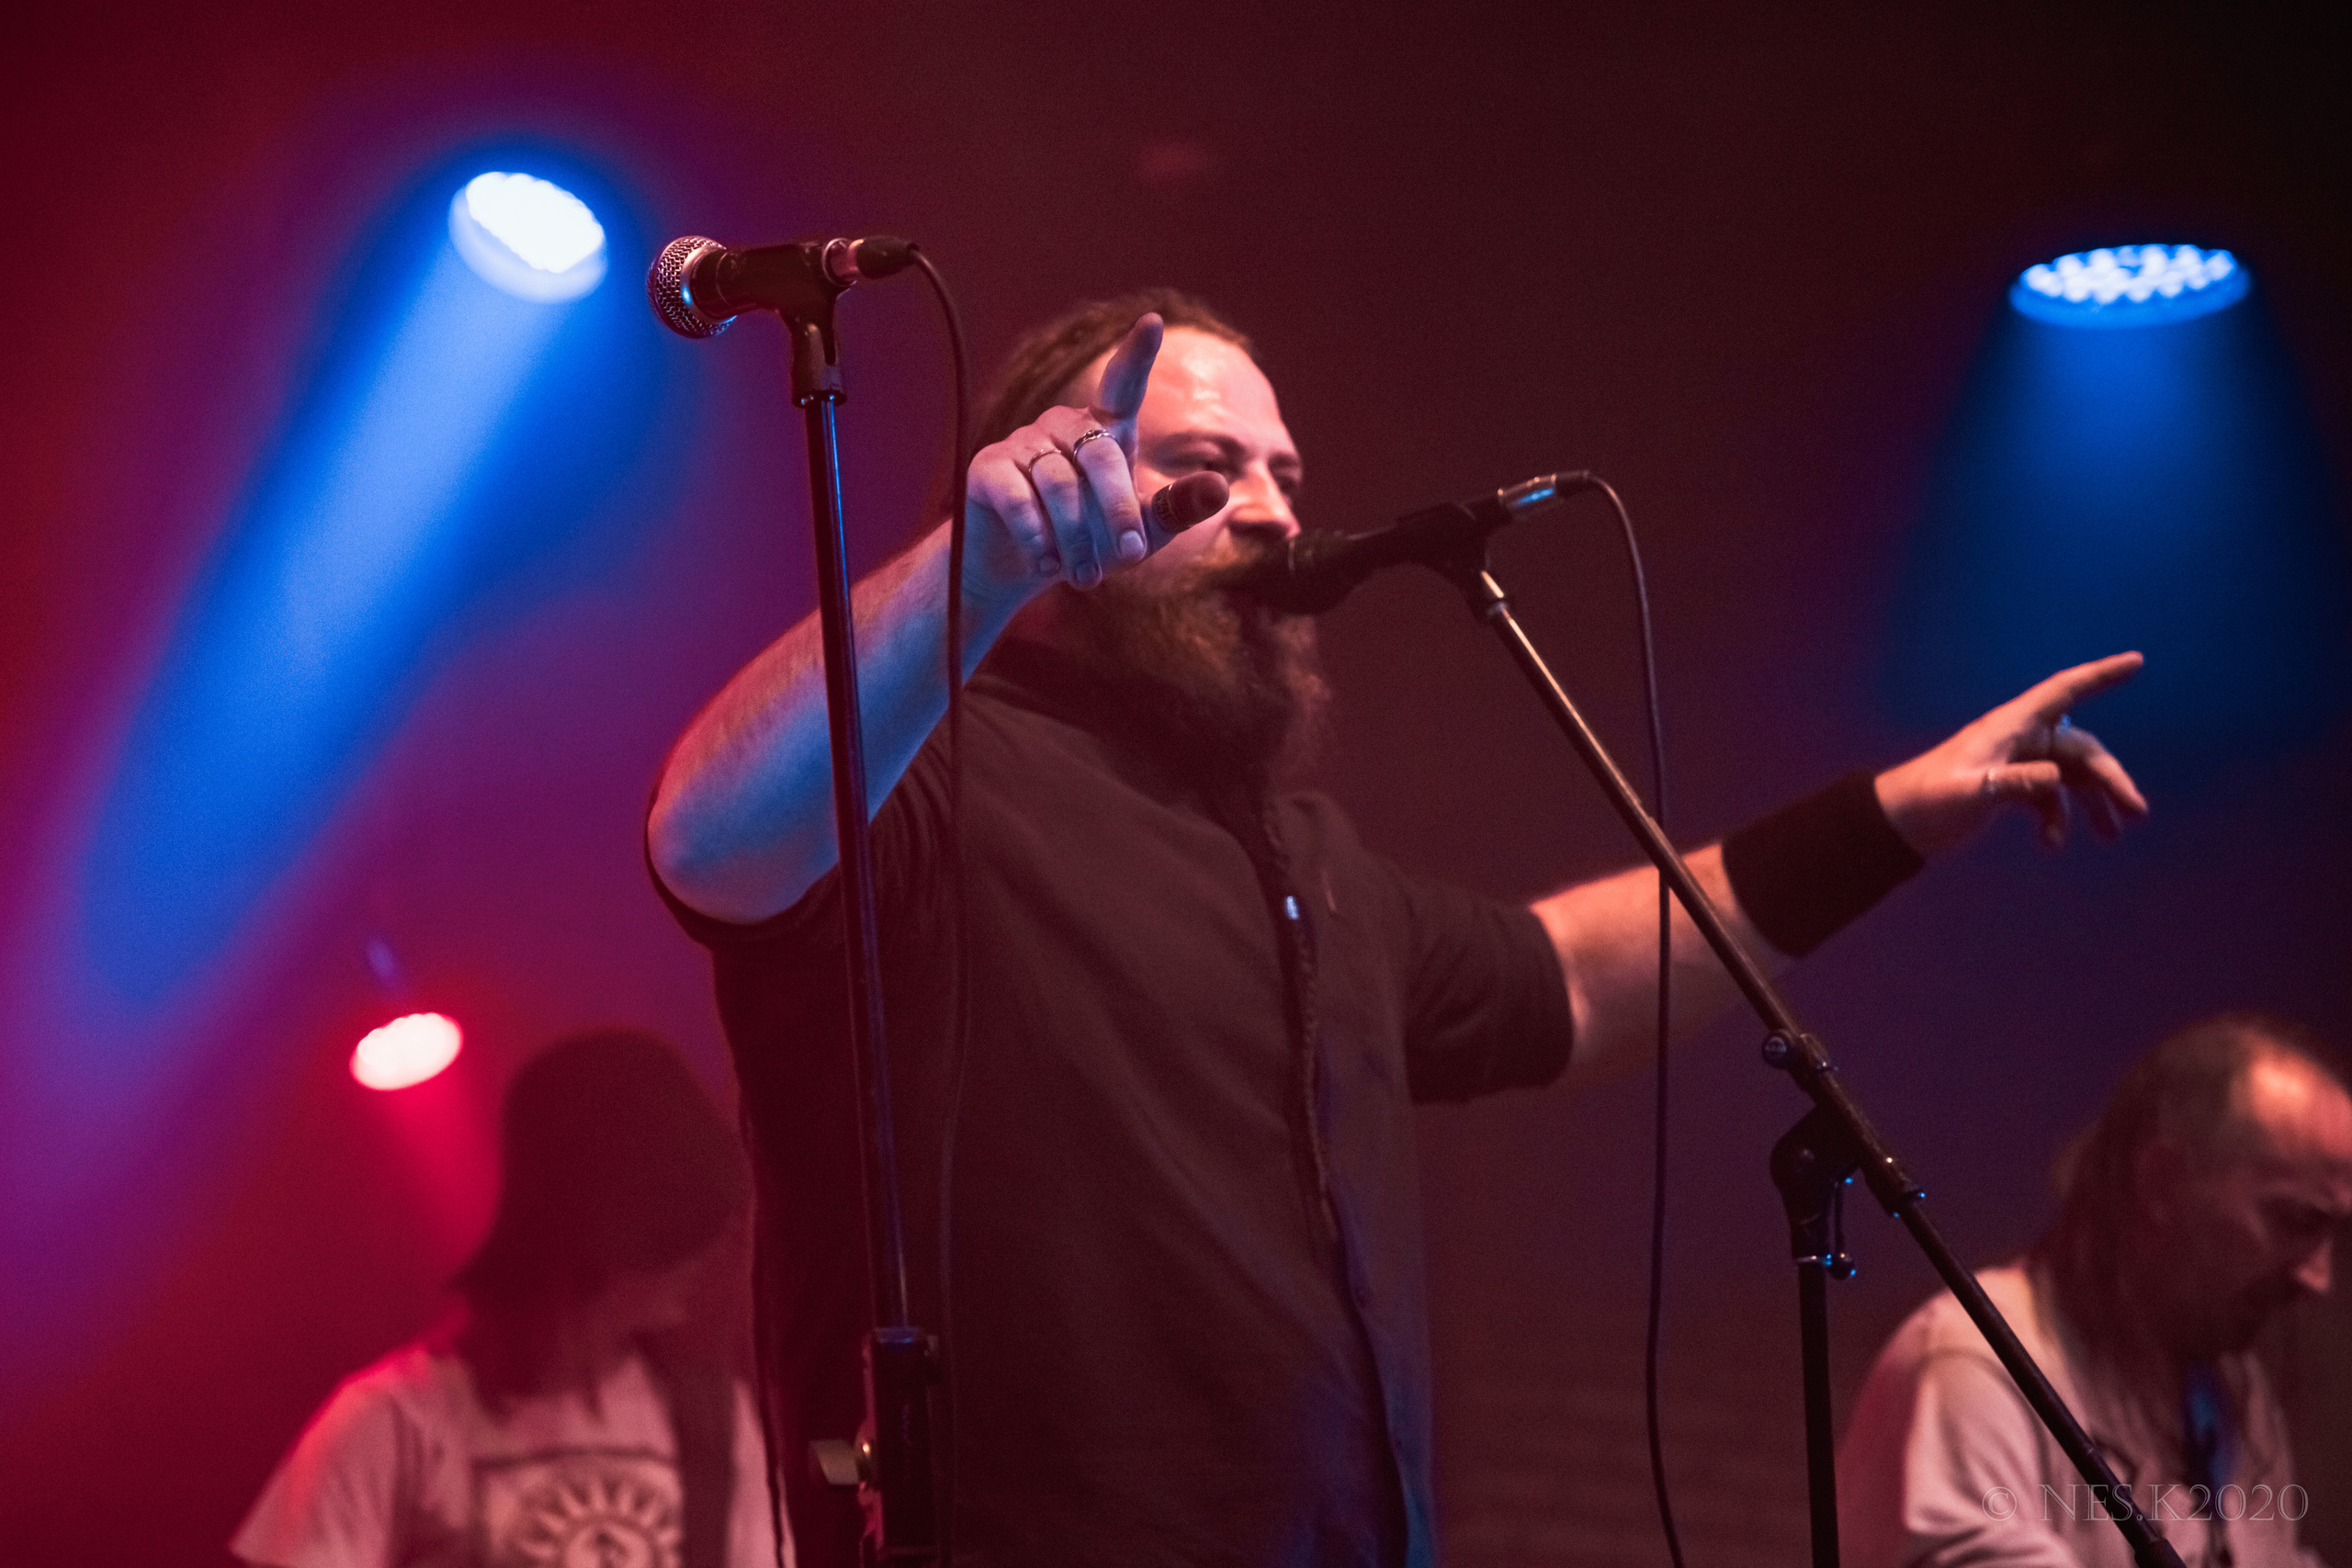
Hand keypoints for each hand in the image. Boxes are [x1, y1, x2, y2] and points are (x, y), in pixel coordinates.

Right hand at [963, 313, 1163, 599]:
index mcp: (1104, 431)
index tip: (1153, 322)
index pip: (1123, 386)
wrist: (1017, 569)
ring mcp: (1023, 442)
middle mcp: (1063, 425)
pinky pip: (1020, 500)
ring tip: (1085, 577)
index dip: (1136, 354)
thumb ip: (1177, 509)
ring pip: (1060, 486)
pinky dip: (1038, 537)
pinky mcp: (989, 467)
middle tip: (1129, 557)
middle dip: (1119, 511)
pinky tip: (1046, 563)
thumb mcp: (1139, 533)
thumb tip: (1220, 486)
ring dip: (1078, 539)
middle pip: (1101, 457)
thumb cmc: (1086, 543)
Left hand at [1873, 653, 2149, 855]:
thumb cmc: (1928, 800)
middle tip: (2137, 812)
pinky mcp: (2009, 788)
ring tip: (2110, 836)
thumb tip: (2054, 779)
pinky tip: (2051, 844)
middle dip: (2110, 779)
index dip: (2101, 675)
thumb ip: (2011, 784)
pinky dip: (2056, 820)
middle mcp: (2019, 739)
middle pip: (2081, 750)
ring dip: (2092, 804)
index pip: (2064, 691)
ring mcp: (2016, 763)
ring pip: (2071, 776)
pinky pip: (2049, 798)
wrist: (1898, 823)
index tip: (2137, 661)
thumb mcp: (1970, 791)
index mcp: (2010, 726)